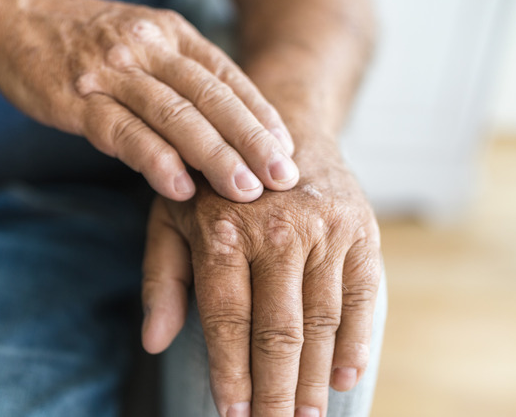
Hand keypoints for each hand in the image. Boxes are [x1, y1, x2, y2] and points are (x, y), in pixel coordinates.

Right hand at [0, 0, 297, 201]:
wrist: (10, 15)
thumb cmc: (81, 40)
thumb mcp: (139, 43)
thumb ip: (177, 77)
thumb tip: (221, 127)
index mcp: (170, 34)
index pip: (228, 76)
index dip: (261, 115)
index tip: (288, 151)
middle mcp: (148, 47)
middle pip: (211, 97)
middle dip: (252, 140)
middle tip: (283, 179)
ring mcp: (112, 71)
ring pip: (175, 115)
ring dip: (214, 156)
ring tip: (244, 191)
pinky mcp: (78, 98)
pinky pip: (124, 132)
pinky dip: (155, 160)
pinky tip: (179, 188)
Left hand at [141, 140, 381, 415]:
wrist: (281, 127)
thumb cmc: (215, 186)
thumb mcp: (170, 218)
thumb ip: (162, 278)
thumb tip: (154, 341)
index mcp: (221, 231)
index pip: (226, 320)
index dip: (229, 374)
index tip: (231, 416)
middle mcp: (275, 230)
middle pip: (276, 332)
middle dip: (273, 392)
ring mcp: (323, 231)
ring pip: (319, 323)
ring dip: (312, 380)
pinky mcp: (360, 231)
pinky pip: (361, 299)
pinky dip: (355, 343)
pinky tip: (343, 379)